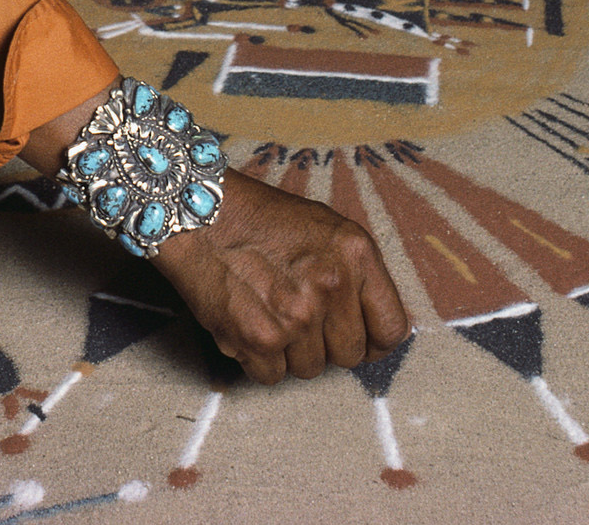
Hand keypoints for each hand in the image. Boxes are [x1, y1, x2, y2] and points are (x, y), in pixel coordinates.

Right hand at [22, 91, 409, 383]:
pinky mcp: (257, 339)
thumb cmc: (259, 218)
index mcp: (356, 254)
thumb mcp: (326, 229)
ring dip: (290, 351)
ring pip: (310, 370)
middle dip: (326, 344)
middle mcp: (331, 286)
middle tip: (298, 317)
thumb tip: (373, 331)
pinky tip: (247, 324)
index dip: (373, 340)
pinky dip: (258, 360)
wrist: (196, 211)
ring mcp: (295, 316)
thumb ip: (356, 277)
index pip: (392, 331)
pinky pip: (272, 377)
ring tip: (267, 312)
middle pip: (349, 356)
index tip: (357, 336)